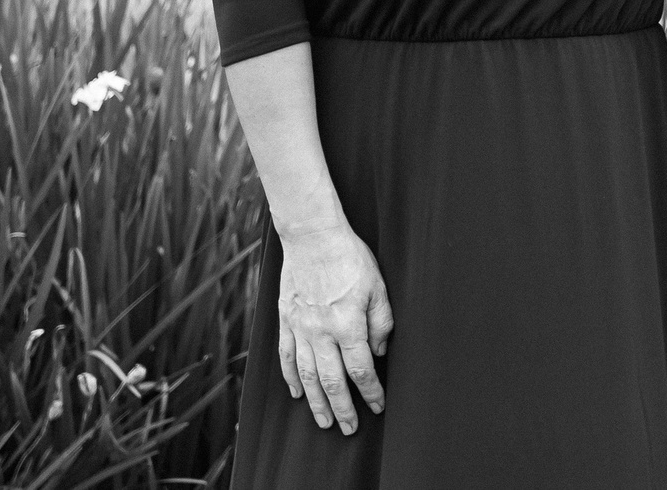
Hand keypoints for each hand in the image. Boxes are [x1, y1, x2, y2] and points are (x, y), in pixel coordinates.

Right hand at [275, 223, 393, 433]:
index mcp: (347, 325)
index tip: (378, 406)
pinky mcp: (285, 320)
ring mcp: (300, 328)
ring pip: (307, 375)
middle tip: (349, 429)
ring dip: (316, 402)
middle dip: (342, 408)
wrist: (312, 236)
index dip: (370, 392)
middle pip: (332, 381)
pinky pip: (287, 357)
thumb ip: (381, 321)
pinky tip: (297, 393)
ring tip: (323, 422)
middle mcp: (321, 332)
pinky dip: (291, 378)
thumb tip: (378, 352)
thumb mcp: (378, 286)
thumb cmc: (350, 258)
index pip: (361, 369)